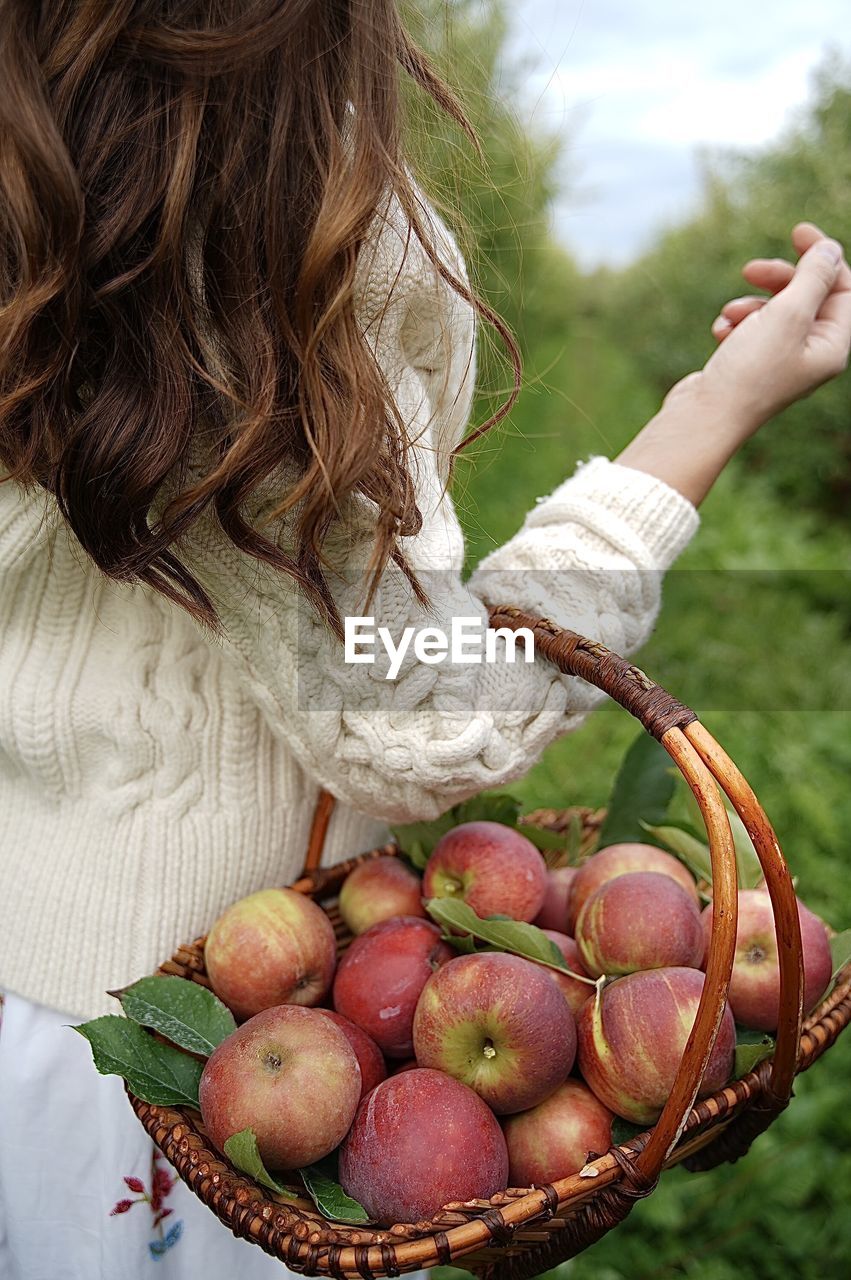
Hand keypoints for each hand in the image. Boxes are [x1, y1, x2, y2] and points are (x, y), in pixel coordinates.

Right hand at [700, 221, 850, 434]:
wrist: (704, 417)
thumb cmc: (749, 372)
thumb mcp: (788, 314)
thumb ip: (813, 277)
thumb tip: (830, 249)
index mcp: (832, 347)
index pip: (843, 289)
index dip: (823, 257)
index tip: (797, 232)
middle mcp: (811, 355)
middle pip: (807, 297)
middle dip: (778, 280)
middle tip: (749, 269)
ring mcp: (780, 361)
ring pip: (774, 312)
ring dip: (749, 305)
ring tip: (729, 316)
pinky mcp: (751, 366)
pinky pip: (750, 331)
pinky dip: (734, 325)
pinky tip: (720, 334)